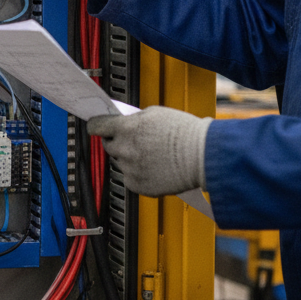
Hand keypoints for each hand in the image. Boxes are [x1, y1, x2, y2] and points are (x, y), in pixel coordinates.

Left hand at [87, 107, 211, 196]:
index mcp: (126, 128)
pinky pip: (129, 178)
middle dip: (118, 142)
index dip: (97, 126)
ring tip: (151, 155)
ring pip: (120, 162)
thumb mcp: (155, 114)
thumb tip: (122, 122)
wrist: (204, 157)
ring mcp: (130, 168)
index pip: (96, 126)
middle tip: (135, 141)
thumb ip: (133, 119)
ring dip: (130, 158)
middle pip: (108, 145)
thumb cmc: (185, 134)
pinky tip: (153, 168)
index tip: (97, 127)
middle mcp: (124, 149)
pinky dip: (138, 174)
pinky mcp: (138, 185)